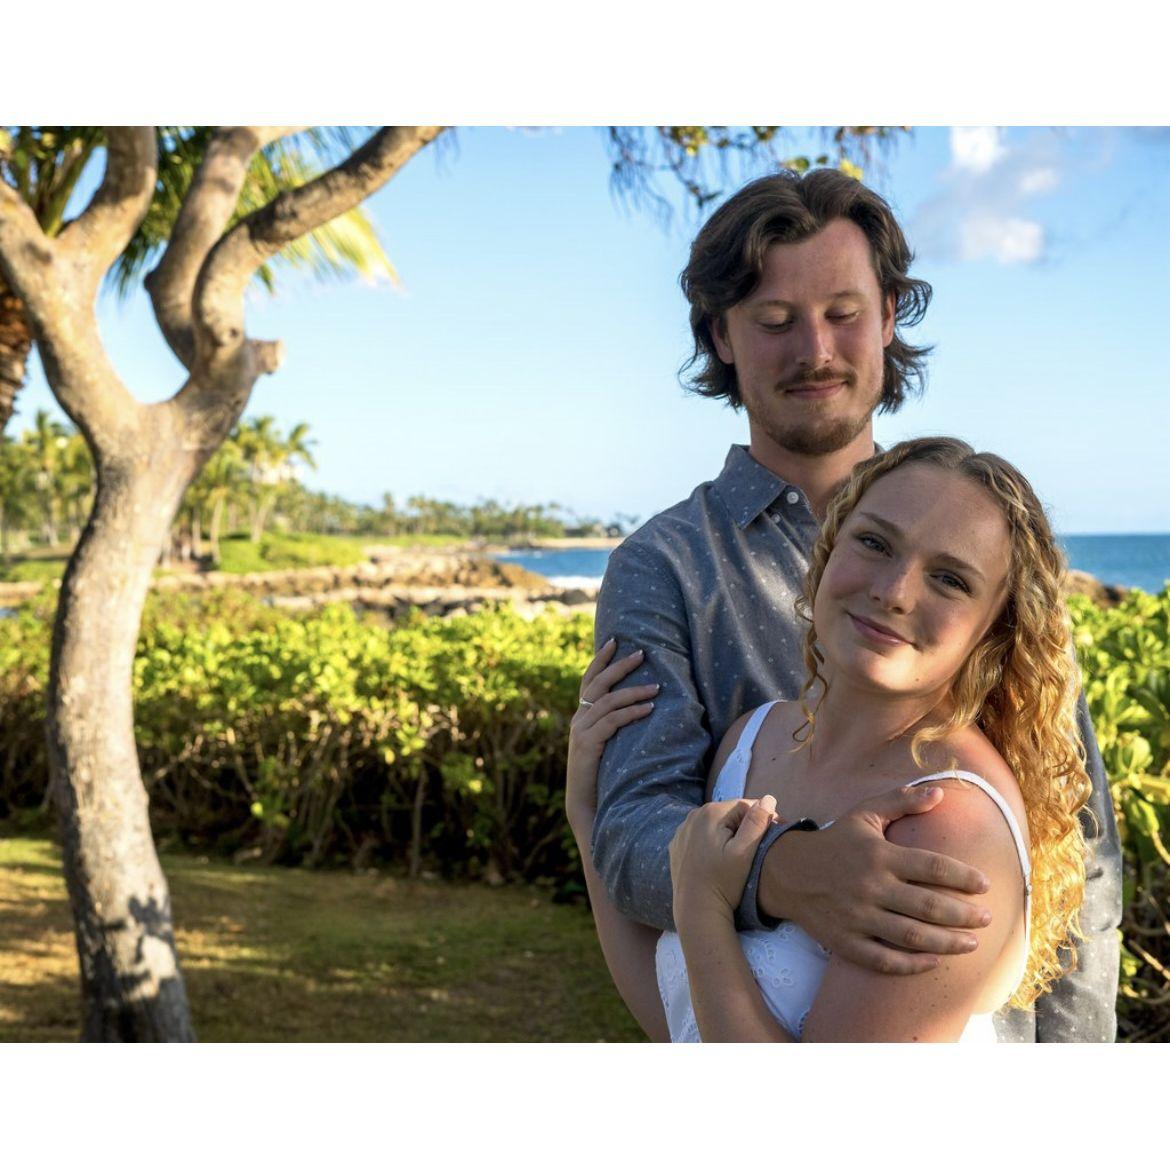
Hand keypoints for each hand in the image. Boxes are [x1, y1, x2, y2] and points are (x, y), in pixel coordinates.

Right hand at [565, 638, 657, 838]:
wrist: (586, 805)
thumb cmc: (603, 776)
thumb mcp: (606, 745)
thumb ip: (614, 725)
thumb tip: (642, 706)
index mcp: (581, 716)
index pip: (588, 680)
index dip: (600, 659)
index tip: (615, 640)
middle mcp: (578, 719)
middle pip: (598, 683)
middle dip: (619, 666)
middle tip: (641, 653)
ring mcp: (580, 731)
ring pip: (607, 701)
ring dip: (634, 691)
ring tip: (656, 686)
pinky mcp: (587, 744)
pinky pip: (612, 722)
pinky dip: (631, 712)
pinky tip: (649, 708)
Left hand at [670, 796, 778, 927]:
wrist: (696, 910)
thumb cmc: (724, 883)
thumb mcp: (745, 853)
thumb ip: (756, 823)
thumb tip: (769, 798)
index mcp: (711, 812)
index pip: (746, 805)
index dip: (762, 819)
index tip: (771, 837)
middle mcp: (692, 816)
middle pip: (729, 814)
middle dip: (744, 826)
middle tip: (755, 849)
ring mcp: (681, 830)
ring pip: (715, 824)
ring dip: (728, 833)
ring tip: (737, 856)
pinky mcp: (676, 845)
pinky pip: (700, 836)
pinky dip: (710, 842)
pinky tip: (717, 860)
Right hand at [761, 785, 992, 974]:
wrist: (786, 872)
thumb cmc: (835, 841)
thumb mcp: (864, 814)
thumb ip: (901, 802)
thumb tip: (940, 794)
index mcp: (879, 855)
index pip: (932, 867)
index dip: (964, 877)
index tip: (985, 885)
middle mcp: (870, 887)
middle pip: (929, 906)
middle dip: (965, 915)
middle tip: (988, 919)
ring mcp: (857, 917)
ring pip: (913, 936)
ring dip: (948, 942)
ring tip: (972, 943)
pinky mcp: (845, 941)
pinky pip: (884, 959)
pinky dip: (912, 965)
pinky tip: (934, 961)